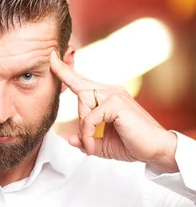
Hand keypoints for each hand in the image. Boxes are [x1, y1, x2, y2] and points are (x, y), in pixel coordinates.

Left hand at [49, 51, 178, 172]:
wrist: (155, 150)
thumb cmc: (130, 144)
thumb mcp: (99, 144)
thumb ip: (83, 139)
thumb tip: (70, 139)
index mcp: (105, 95)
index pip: (79, 79)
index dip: (64, 69)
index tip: (51, 56)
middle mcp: (110, 90)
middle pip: (78, 92)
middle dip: (80, 120)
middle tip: (89, 140)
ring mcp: (114, 93)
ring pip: (83, 104)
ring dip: (84, 129)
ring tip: (93, 144)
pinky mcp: (116, 102)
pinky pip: (89, 117)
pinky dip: (87, 134)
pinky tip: (92, 144)